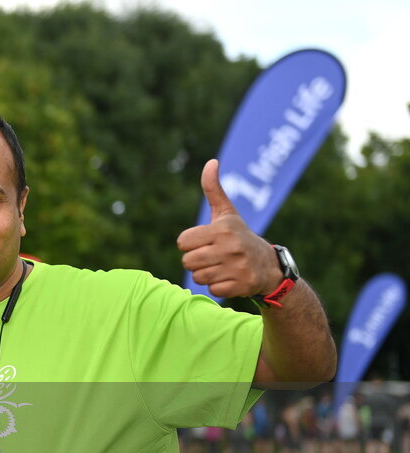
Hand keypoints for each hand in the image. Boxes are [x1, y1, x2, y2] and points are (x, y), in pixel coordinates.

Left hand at [177, 159, 282, 298]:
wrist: (270, 266)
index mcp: (222, 228)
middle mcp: (230, 247)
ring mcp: (237, 267)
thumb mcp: (227, 213)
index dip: (190, 243)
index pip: (182, 241)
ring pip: (197, 277)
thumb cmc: (240, 236)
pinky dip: (218, 287)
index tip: (204, 242)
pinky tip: (230, 278)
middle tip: (213, 256)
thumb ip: (214, 189)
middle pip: (187, 261)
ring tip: (221, 266)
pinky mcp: (241, 285)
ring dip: (206, 274)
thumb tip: (211, 162)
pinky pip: (212, 290)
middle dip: (196, 261)